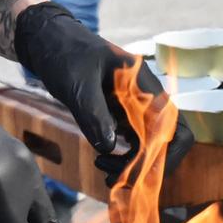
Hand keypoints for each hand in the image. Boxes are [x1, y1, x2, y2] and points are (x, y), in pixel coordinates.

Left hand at [15, 1, 194, 184]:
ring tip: (102, 169)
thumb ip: (93, 114)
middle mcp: (146, 97)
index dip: (163, 154)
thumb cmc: (64, 54)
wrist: (50, 42)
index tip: (137, 171)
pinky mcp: (123, 115)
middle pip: (166, 142)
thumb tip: (108, 147)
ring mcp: (136, 107)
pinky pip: (134, 143)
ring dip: (132, 166)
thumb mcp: (77, 84)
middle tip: (115, 179)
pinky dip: (123, 159)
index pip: (173, 127)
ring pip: (150, 147)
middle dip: (146, 166)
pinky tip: (102, 159)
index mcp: (143, 84)